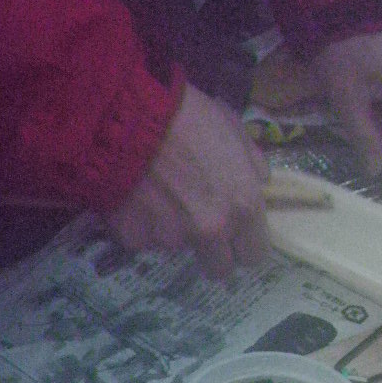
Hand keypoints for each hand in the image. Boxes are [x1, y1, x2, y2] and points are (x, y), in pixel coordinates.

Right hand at [107, 83, 270, 277]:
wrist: (122, 114)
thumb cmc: (185, 113)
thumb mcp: (232, 128)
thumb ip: (252, 163)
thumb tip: (259, 182)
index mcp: (242, 206)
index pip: (255, 255)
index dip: (244, 246)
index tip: (235, 237)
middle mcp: (212, 230)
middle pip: (220, 269)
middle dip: (213, 253)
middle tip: (198, 226)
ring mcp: (172, 238)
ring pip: (178, 248)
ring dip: (172, 231)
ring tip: (158, 194)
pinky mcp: (136, 239)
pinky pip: (143, 239)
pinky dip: (140, 225)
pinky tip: (133, 196)